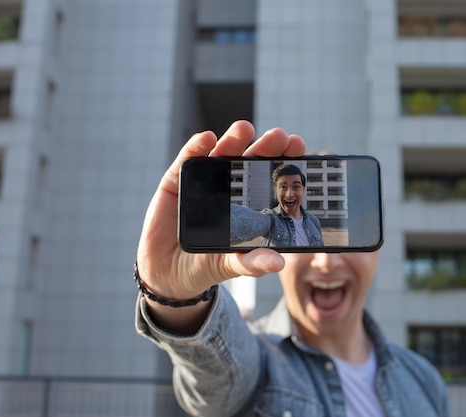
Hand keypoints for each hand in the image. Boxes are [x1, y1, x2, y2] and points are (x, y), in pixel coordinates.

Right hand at [136, 120, 305, 302]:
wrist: (167, 273)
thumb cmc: (205, 265)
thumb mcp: (231, 265)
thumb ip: (252, 263)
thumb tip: (279, 263)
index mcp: (247, 201)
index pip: (268, 175)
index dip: (282, 159)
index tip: (297, 145)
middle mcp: (228, 186)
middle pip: (249, 159)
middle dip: (265, 145)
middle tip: (279, 136)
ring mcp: (202, 180)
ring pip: (221, 153)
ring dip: (233, 139)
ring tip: (246, 128)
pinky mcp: (175, 180)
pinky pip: (187, 159)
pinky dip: (197, 147)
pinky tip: (207, 139)